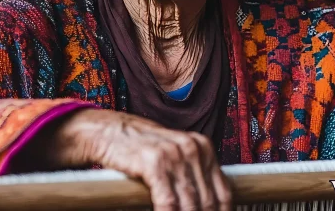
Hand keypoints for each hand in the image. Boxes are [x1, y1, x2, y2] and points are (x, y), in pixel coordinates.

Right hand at [54, 109, 231, 210]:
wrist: (110, 131)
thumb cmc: (142, 149)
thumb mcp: (176, 156)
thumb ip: (194, 176)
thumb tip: (209, 206)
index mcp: (205, 148)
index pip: (224, 194)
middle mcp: (194, 149)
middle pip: (208, 202)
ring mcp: (175, 155)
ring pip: (190, 204)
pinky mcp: (154, 163)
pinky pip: (168, 203)